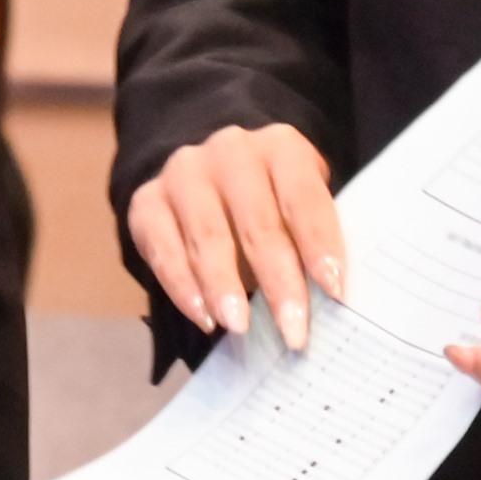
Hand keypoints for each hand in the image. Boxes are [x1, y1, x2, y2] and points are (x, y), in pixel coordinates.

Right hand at [130, 124, 347, 349]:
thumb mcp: (301, 206)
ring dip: (225, 287)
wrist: (210, 174)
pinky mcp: (147, 202)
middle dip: (277, 283)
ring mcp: (184, 174)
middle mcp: (230, 152)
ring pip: (207, 236)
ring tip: (241, 327)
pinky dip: (183, 288)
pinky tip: (203, 319)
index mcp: (281, 147)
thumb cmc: (273, 201)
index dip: (319, 245)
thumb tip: (331, 303)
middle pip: (258, 222)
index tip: (333, 292)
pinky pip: (163, 249)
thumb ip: (313, 241)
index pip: (303, 198)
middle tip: (293, 332)